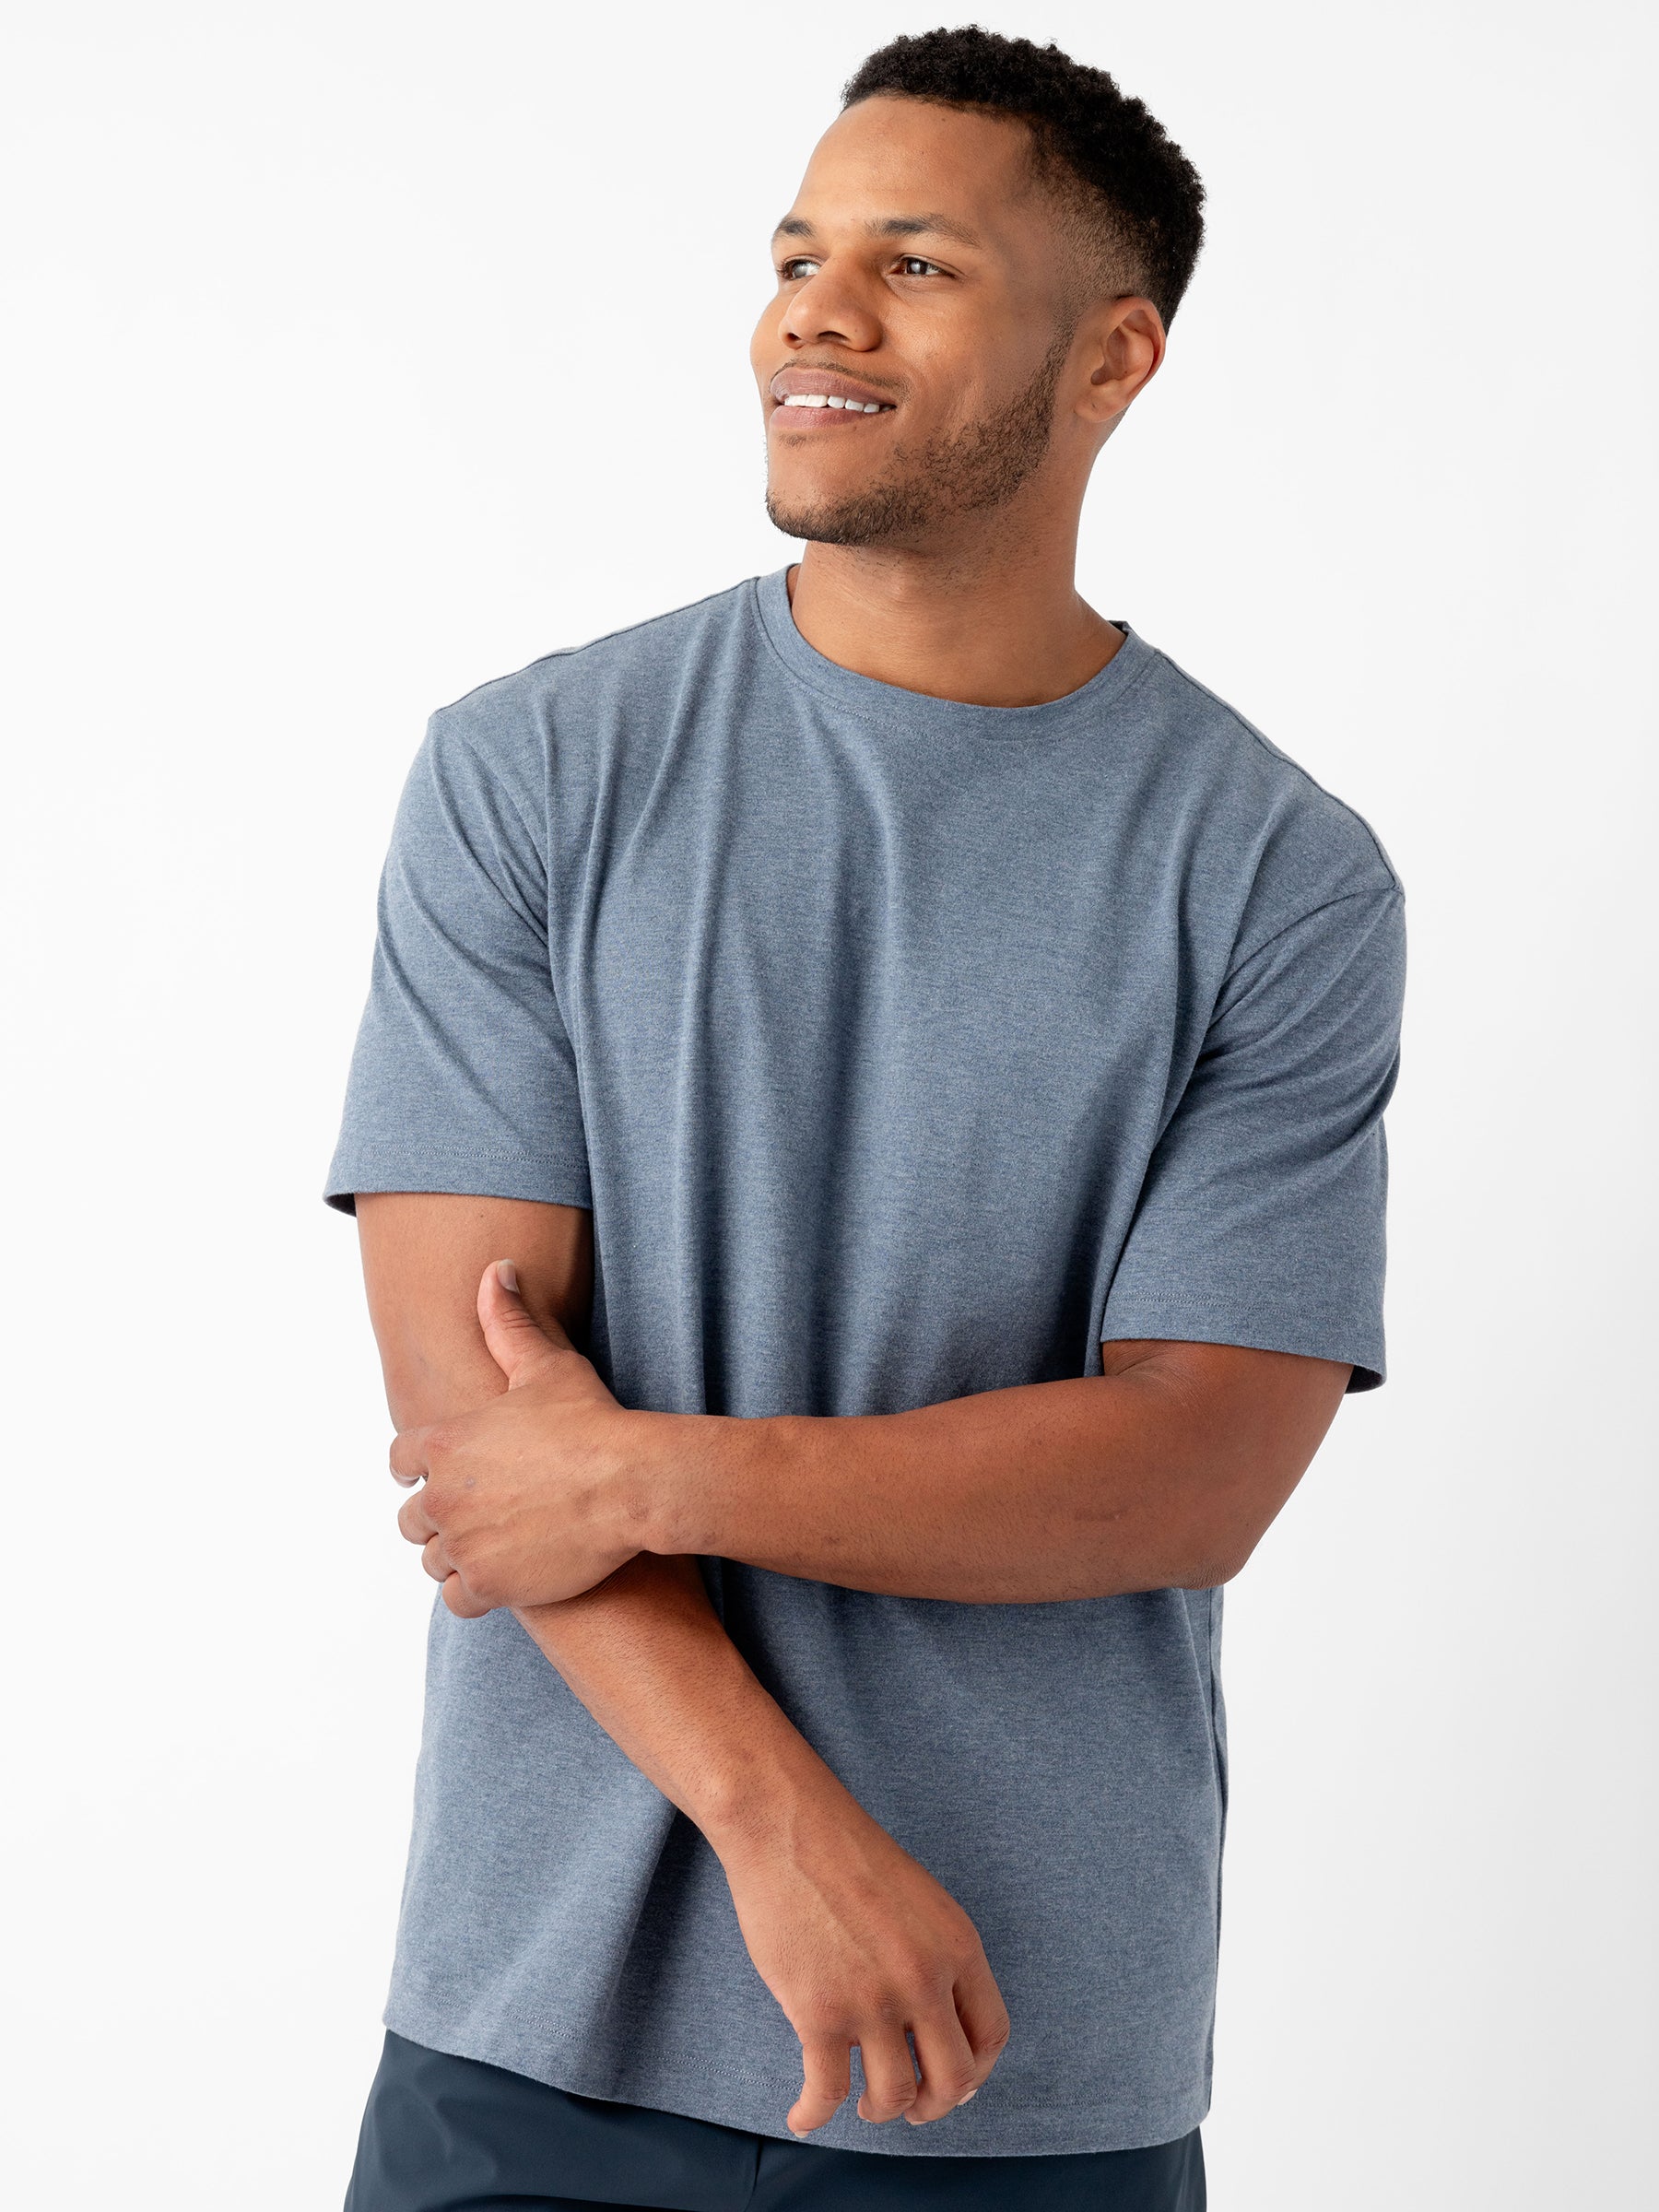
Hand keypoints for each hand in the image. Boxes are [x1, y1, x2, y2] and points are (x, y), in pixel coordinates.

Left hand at [390, 1261, 648, 1614]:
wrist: (631, 1483)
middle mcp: (441, 1497)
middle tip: (481, 1513)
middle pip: (412, 1519)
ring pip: (434, 1560)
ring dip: (456, 1554)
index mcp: (443, 1444)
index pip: (399, 1462)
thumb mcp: (547, 1365)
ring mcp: (462, 1544)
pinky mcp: (487, 1584)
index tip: (445, 1474)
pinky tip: (505, 1575)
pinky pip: (456, 1598)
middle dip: (440, 1517)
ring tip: (495, 1545)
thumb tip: (496, 1270)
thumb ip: (510, 1322)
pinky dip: (474, 1590)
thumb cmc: (591, 1422)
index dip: (421, 1468)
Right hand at [710, 1773, 1010, 2134]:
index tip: (954, 2081)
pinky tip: (804, 2117)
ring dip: (879, 2110)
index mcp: (957, 1945)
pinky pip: (826, 2092)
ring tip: (863, 2102)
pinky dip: (813, 2116)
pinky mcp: (818, 2013)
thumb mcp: (919, 1900)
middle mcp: (924, 1979)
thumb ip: (937, 1957)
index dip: (975, 2071)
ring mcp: (872, 2000)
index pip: (990, 2034)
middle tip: (914, 2107)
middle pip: (953, 2080)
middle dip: (934, 2106)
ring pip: (894, 2095)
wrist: (787, 1825)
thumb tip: (939, 2027)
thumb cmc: (846, 1855)